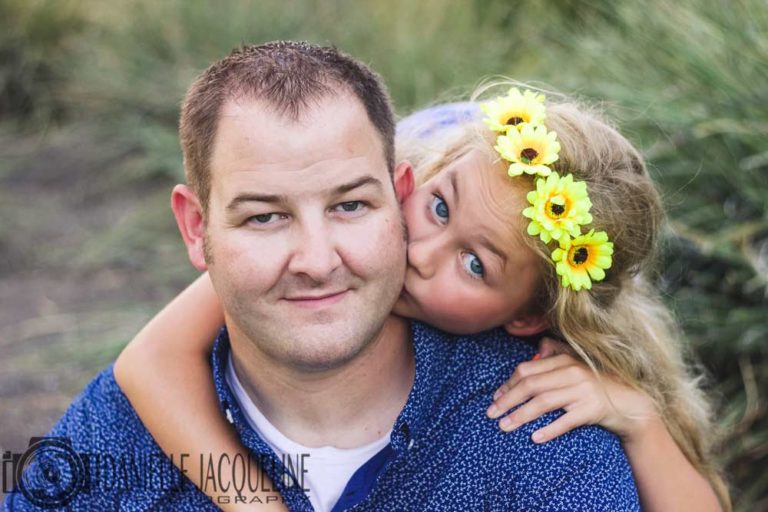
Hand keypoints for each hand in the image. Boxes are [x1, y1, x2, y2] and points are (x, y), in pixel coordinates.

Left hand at [486, 337, 656, 442]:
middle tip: (491, 414)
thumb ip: (557, 353)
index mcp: (565, 360)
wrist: (632, 403)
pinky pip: (567, 420)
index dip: (508, 384)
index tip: (495, 398)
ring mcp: (583, 391)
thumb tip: (536, 351)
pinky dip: (550, 429)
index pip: (527, 370)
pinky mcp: (593, 410)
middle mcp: (572, 372)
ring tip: (504, 427)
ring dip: (521, 415)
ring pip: (544, 402)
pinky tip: (534, 438)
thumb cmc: (599, 383)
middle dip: (507, 400)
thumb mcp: (578, 364)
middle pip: (531, 385)